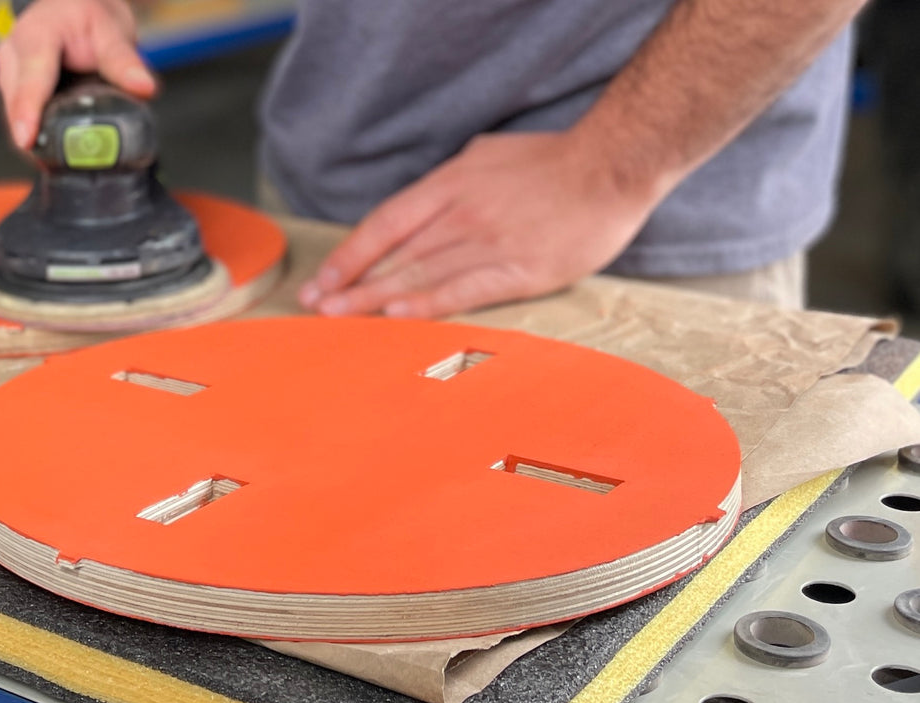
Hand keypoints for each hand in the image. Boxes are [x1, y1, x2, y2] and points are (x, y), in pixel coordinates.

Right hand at [0, 0, 155, 149]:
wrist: (70, 6)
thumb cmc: (87, 13)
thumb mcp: (111, 29)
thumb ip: (125, 60)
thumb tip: (144, 88)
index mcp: (36, 35)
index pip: (32, 77)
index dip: (28, 111)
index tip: (26, 139)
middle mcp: (13, 55)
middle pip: (17, 104)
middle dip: (34, 136)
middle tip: (63, 164)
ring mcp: (8, 75)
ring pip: (15, 116)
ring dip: (36, 138)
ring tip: (66, 160)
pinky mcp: (12, 91)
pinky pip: (21, 118)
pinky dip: (39, 135)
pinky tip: (58, 152)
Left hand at [298, 132, 668, 318]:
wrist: (613, 164)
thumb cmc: (552, 161)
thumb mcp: (485, 157)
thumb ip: (450, 184)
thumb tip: (419, 206)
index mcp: (450, 184)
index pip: (385, 224)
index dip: (350, 254)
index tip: (322, 281)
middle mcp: (461, 213)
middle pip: (394, 256)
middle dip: (350, 284)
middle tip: (312, 309)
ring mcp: (489, 242)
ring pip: (420, 275)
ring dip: (375, 300)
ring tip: (339, 321)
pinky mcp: (519, 270)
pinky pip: (464, 291)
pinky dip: (427, 306)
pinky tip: (398, 319)